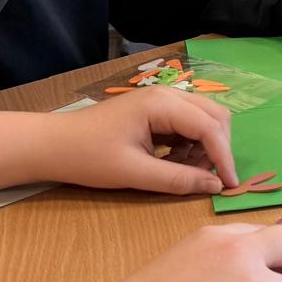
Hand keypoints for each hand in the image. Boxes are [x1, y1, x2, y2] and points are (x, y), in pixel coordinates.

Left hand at [45, 86, 236, 192]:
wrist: (51, 145)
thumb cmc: (88, 157)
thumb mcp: (134, 172)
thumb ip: (177, 179)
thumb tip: (214, 186)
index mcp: (162, 105)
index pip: (209, 127)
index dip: (224, 157)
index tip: (230, 185)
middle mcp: (168, 95)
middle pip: (215, 116)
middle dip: (219, 148)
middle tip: (208, 177)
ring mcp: (161, 100)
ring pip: (204, 118)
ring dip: (206, 146)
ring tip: (188, 171)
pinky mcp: (155, 110)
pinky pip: (188, 123)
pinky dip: (192, 143)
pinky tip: (175, 162)